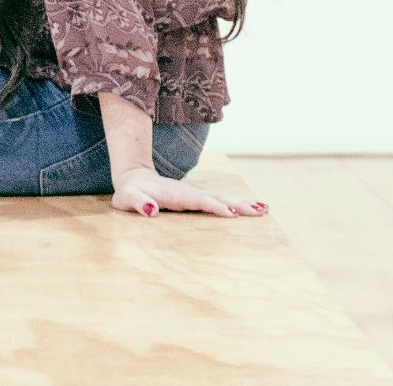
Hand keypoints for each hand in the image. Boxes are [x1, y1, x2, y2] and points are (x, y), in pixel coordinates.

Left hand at [110, 166, 268, 218]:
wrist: (134, 178)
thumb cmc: (130, 192)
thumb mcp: (128, 198)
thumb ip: (139, 203)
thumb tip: (152, 211)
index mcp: (176, 194)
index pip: (199, 200)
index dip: (214, 206)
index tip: (231, 213)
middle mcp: (190, 193)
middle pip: (218, 197)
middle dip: (239, 204)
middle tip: (261, 210)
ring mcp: (195, 196)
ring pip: (223, 198)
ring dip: (242, 203)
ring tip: (264, 209)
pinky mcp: (196, 200)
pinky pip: (220, 202)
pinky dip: (237, 205)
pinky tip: (251, 210)